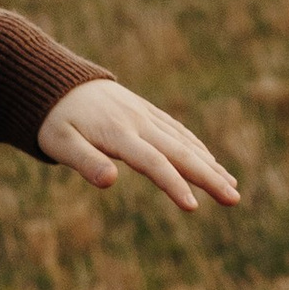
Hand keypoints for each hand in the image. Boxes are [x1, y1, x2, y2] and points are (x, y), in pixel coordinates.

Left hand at [38, 77, 240, 212]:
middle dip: (209, 178)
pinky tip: (212, 162)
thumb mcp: (60, 143)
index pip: (153, 163)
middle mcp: (139, 123)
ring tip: (232, 188)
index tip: (193, 207)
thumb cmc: (54, 120)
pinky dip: (198, 148)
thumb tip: (110, 181)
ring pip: (185, 142)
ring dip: (211, 165)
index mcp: (119, 134)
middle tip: (234, 200)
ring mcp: (145, 115)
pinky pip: (178, 131)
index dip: (174, 185)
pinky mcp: (146, 112)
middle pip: (180, 153)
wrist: (55, 82)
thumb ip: (85, 162)